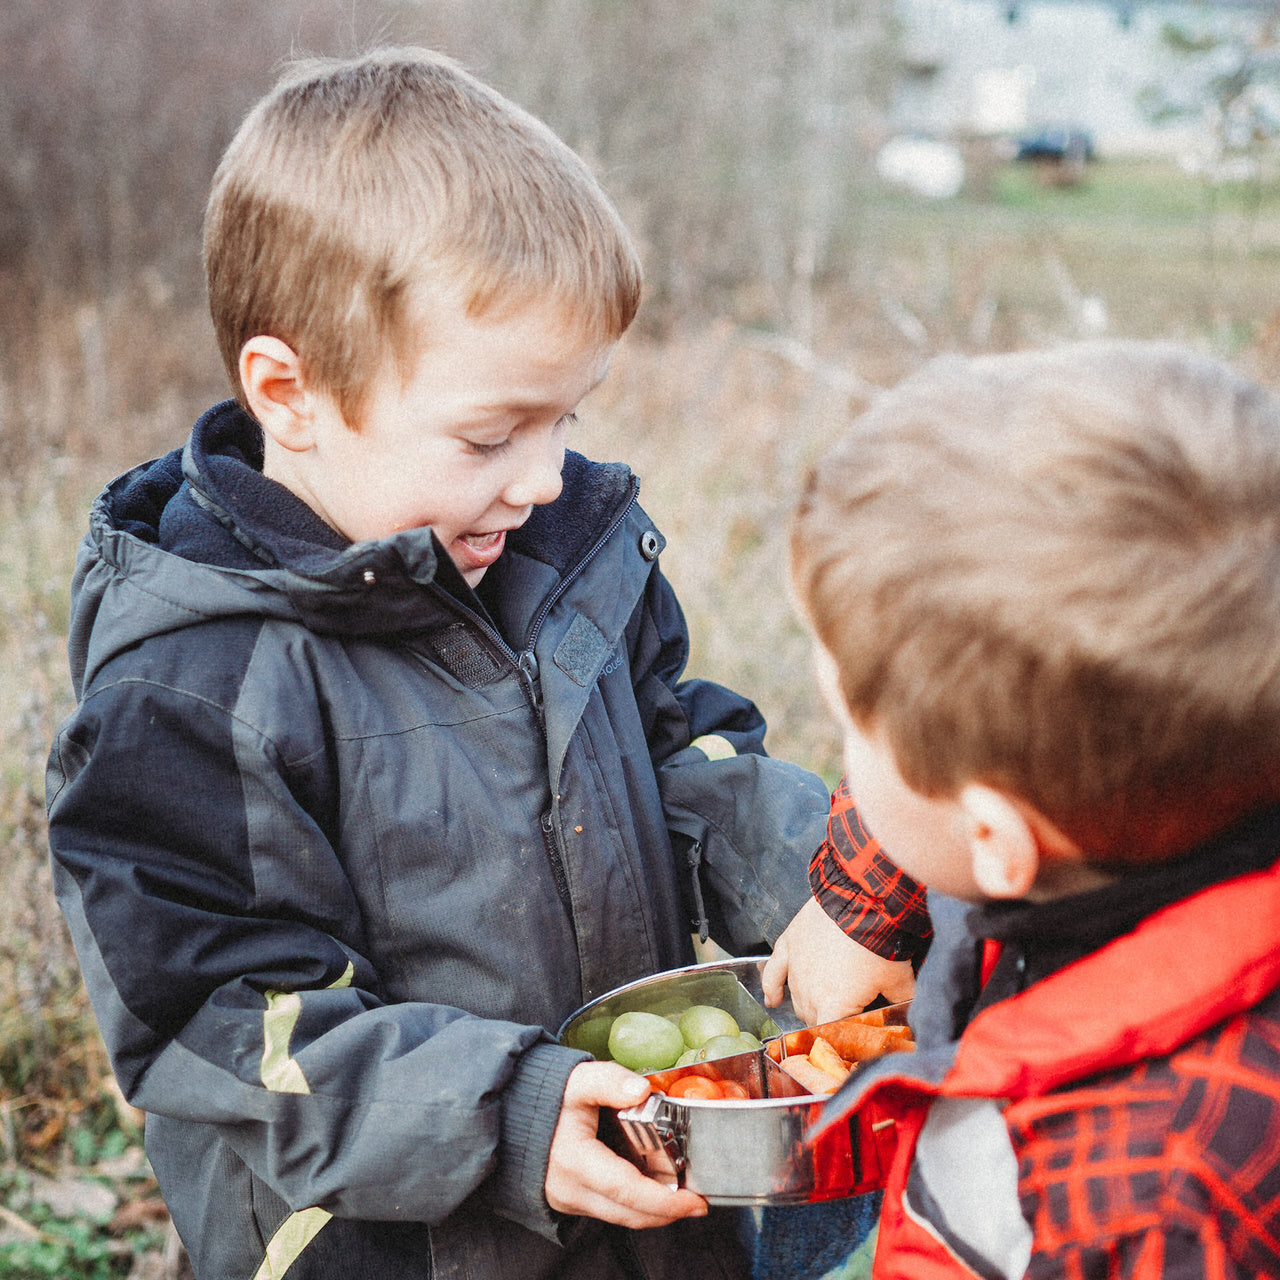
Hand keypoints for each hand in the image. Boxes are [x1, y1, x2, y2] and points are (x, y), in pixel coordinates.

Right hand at [545, 1061, 707, 1226]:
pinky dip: (635, 1205)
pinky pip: (610, 1211)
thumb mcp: (578, 1080)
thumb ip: (609, 1080)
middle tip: (698, 1201)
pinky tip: (653, 1190)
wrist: (512, 1114)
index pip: (626, 1190)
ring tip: (682, 1196)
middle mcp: (571, 1190)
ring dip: (654, 1212)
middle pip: (629, 1214)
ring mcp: (569, 1200)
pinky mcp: (571, 1201)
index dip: (664, 1201)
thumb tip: (641, 1090)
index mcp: (574, 1161)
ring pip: (621, 1217)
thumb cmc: (547, 1097)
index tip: (694, 1200)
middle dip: (668, 1212)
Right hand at [761, 896, 914, 1024]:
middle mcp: (809, 992)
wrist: (860, 902)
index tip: (849, 1039)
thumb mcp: (899, 979)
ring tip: (817, 1007)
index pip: (830, 1035)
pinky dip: (771, 987)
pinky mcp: (788, 946)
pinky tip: (772, 998)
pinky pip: (773, 972)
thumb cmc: (878, 944)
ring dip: (807, 1005)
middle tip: (844, 1015)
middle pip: (812, 1019)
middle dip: (828, 1020)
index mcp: (834, 1007)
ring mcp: (795, 968)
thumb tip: (911, 1011)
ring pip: (796, 999)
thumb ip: (902, 1001)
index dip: (840, 1039)